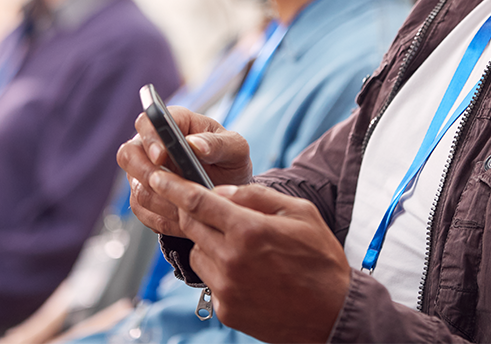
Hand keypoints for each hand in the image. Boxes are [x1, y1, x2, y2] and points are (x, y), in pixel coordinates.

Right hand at [116, 107, 252, 236]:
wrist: (229, 190)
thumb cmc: (231, 161)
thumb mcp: (236, 149)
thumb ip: (219, 144)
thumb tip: (195, 144)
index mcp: (174, 123)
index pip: (147, 121)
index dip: (150, 138)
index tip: (161, 155)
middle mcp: (152, 145)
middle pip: (129, 154)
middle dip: (147, 174)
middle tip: (170, 187)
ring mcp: (143, 172)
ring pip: (137, 187)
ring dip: (162, 200)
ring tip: (189, 207)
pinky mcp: (143, 197)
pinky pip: (142, 211)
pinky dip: (163, 217)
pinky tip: (185, 219)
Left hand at [149, 170, 350, 342]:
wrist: (331, 313)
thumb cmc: (320, 258)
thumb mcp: (300, 212)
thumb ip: (258, 197)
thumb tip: (223, 191)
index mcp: (249, 230)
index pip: (198, 201)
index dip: (173, 186)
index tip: (158, 177)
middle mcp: (231, 259)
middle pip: (191, 225)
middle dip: (189, 210)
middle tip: (203, 205)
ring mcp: (226, 288)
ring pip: (196, 252)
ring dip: (207, 241)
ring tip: (239, 243)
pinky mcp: (225, 309)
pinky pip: (210, 279)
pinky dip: (220, 268)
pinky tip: (247, 270)